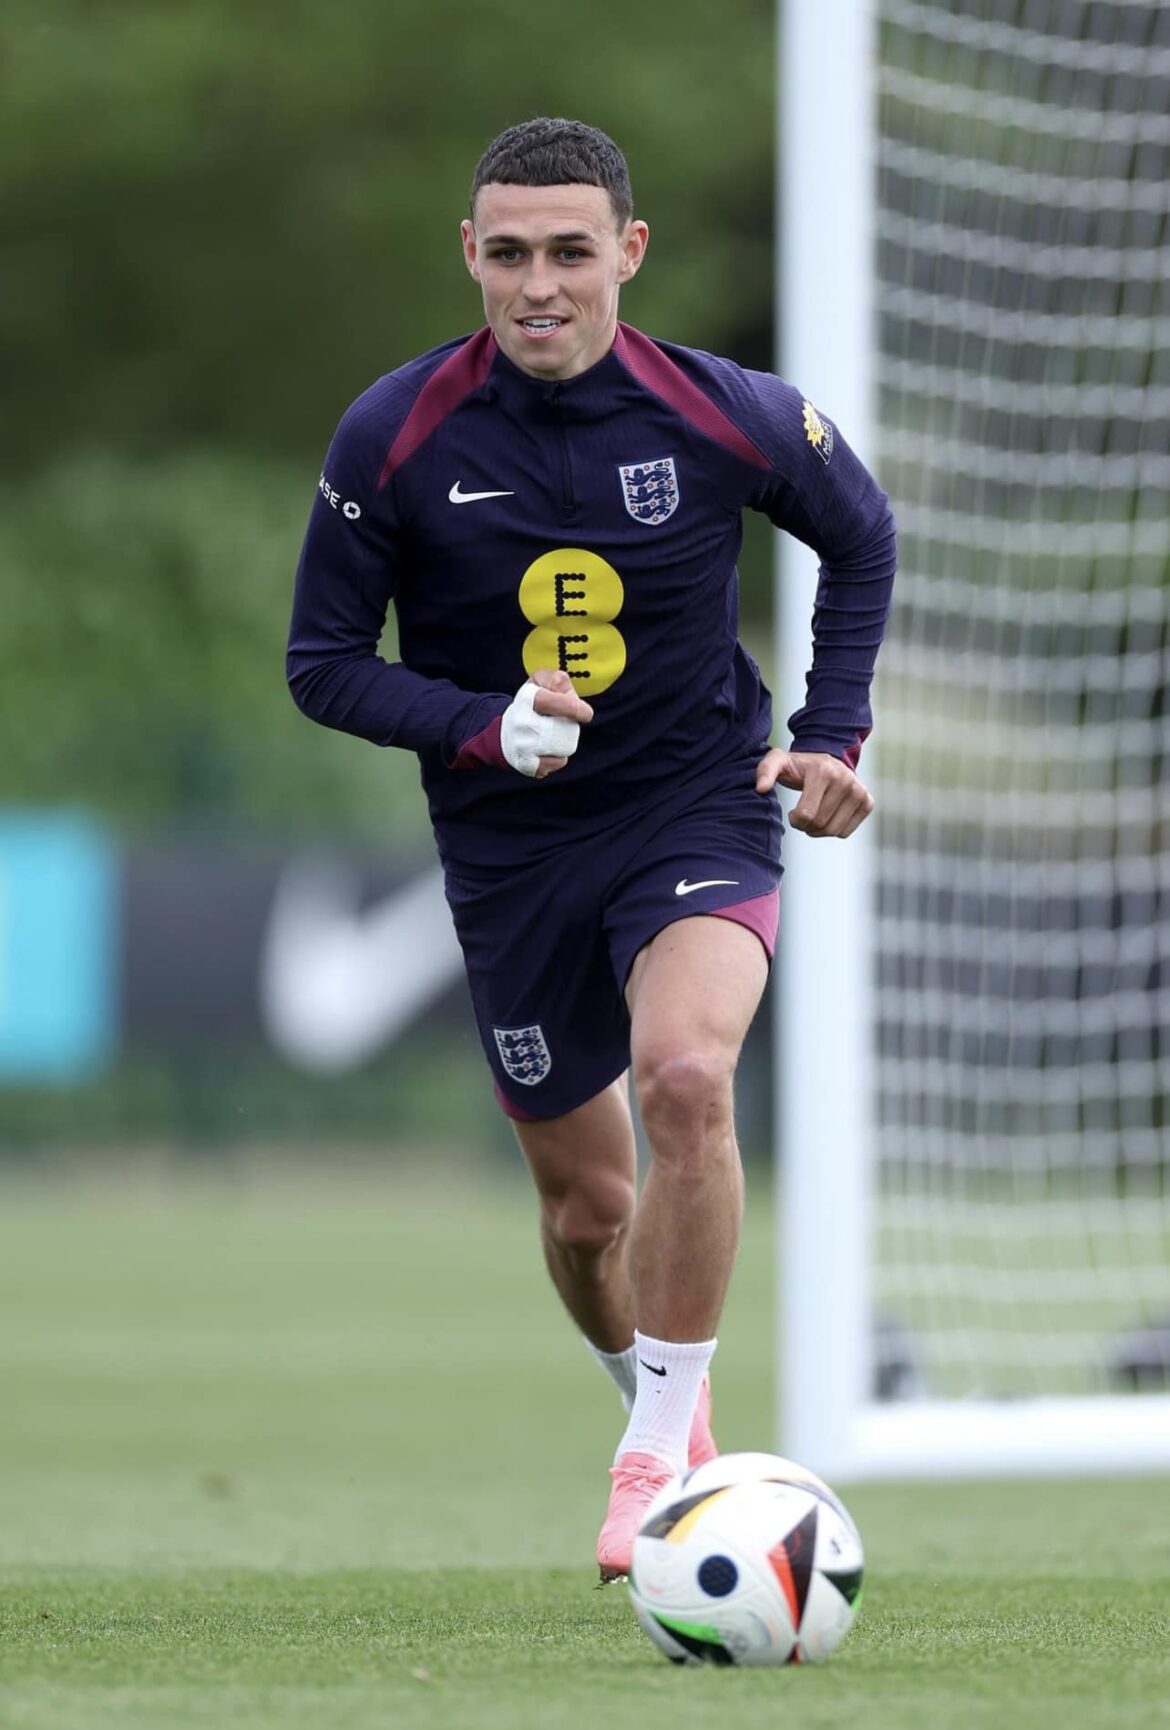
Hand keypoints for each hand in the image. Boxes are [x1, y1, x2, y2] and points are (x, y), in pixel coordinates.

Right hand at [501, 669, 593, 778]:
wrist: (507, 730)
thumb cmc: (532, 703)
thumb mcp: (542, 682)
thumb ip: (558, 681)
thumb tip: (570, 696)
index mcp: (525, 698)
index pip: (547, 701)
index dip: (570, 707)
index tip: (587, 714)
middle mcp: (520, 722)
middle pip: (561, 728)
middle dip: (570, 725)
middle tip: (564, 721)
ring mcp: (522, 744)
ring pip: (563, 746)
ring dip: (566, 740)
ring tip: (555, 734)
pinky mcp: (526, 763)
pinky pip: (558, 762)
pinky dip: (559, 756)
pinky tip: (551, 749)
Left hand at [755, 748, 873, 837]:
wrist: (826, 761)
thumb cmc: (797, 766)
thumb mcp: (778, 762)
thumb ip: (765, 771)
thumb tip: (760, 788)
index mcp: (823, 771)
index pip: (807, 815)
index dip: (795, 820)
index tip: (792, 813)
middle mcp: (845, 779)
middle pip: (820, 825)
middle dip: (806, 826)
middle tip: (802, 815)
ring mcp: (859, 791)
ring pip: (833, 832)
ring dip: (818, 831)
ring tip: (814, 816)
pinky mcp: (867, 802)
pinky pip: (845, 833)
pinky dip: (833, 830)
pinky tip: (828, 815)